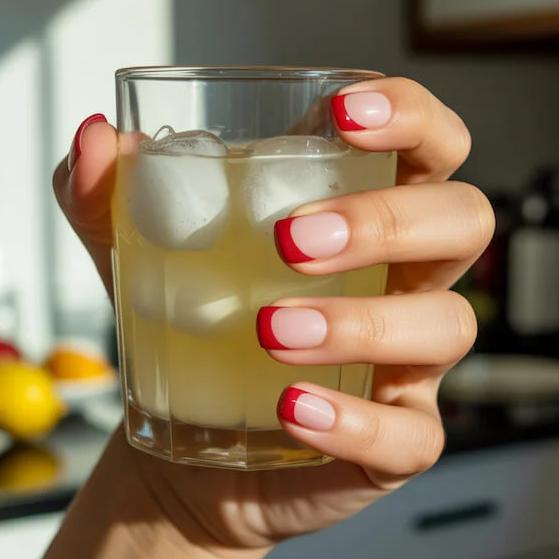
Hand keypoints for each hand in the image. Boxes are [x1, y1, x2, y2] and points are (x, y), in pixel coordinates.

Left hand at [54, 78, 492, 552]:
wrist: (187, 444)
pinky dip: (355, 421)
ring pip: (446, 324)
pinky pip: (409, 432)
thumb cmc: (190, 330)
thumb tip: (96, 139)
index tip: (342, 113)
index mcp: (361, 210)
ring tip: (269, 330)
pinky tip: (291, 408)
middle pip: (462, 220)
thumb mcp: (141, 254)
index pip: (429, 141)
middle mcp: (403, 277)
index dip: (411, 114)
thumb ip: (112, 193)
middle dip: (386, 220)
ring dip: (363, 324)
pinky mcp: (399, 436)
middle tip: (292, 240)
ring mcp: (409, 361)